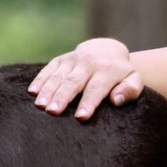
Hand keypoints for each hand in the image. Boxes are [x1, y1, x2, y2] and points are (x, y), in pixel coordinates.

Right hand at [28, 38, 143, 120]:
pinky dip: (40, 80)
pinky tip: (33, 92)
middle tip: (53, 112)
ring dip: (48, 91)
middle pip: (74, 82)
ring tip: (40, 105)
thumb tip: (117, 100)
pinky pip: (48, 69)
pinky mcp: (60, 59)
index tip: (80, 117)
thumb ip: (131, 89)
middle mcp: (89, 62)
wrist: (107, 49)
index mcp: (108, 70)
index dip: (88, 103)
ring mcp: (73, 59)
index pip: (96, 88)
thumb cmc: (121, 74)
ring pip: (59, 76)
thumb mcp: (133, 79)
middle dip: (63, 97)